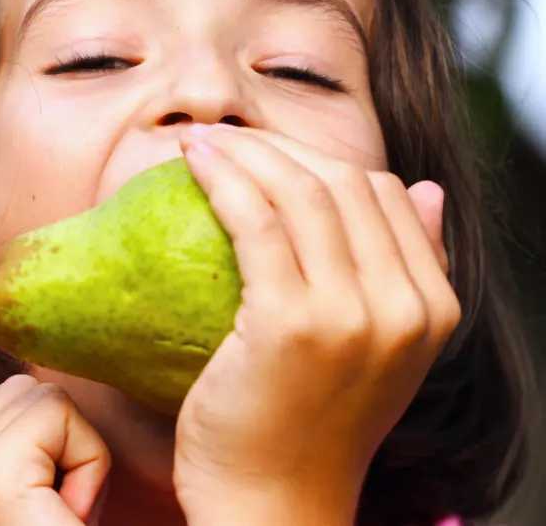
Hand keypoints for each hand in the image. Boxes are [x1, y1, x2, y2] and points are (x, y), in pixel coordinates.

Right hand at [0, 375, 110, 525]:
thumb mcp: (24, 500)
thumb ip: (14, 449)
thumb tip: (38, 389)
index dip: (45, 446)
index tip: (41, 513)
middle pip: (18, 391)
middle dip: (57, 444)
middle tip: (53, 517)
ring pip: (41, 398)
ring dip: (73, 453)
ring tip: (55, 518)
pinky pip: (59, 415)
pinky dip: (88, 460)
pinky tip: (66, 519)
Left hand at [173, 125, 460, 525]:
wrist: (272, 506)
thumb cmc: (305, 428)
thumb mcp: (375, 352)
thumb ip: (407, 271)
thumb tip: (425, 190)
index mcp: (432, 307)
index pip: (385, 194)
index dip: (322, 159)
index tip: (267, 152)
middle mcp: (405, 306)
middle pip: (345, 183)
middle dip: (280, 146)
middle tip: (225, 137)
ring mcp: (353, 314)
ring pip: (301, 191)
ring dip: (246, 151)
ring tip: (200, 142)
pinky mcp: (292, 322)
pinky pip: (256, 222)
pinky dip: (225, 180)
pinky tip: (193, 165)